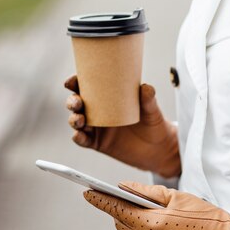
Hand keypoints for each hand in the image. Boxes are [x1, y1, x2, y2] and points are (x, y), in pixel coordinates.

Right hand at [64, 75, 180, 177]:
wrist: (158, 148)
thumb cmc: (153, 123)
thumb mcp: (151, 109)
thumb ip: (148, 99)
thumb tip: (145, 88)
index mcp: (107, 97)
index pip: (88, 87)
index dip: (76, 82)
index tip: (72, 81)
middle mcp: (98, 111)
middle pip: (77, 103)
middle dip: (72, 101)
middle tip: (77, 103)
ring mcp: (97, 128)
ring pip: (77, 121)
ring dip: (73, 119)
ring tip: (79, 120)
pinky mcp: (98, 143)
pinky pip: (83, 140)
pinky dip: (78, 138)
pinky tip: (79, 135)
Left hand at [83, 182, 229, 229]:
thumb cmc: (207, 218)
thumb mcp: (176, 197)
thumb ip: (145, 192)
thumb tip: (124, 187)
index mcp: (150, 224)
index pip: (115, 209)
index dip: (99, 199)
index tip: (86, 191)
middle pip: (120, 223)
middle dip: (120, 209)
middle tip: (124, 196)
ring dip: (130, 223)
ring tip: (145, 211)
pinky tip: (156, 226)